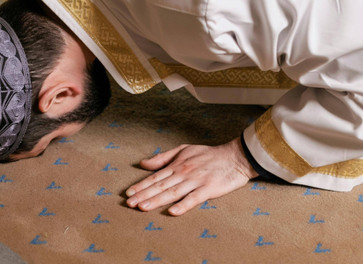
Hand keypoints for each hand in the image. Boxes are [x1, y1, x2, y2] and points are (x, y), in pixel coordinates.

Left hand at [125, 137, 257, 215]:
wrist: (234, 157)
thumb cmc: (208, 154)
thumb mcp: (183, 150)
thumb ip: (163, 158)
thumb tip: (143, 164)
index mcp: (177, 165)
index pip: (155, 177)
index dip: (141, 186)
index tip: (128, 194)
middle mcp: (184, 173)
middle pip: (160, 186)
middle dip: (143, 195)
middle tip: (130, 204)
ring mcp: (196, 181)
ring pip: (173, 192)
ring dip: (157, 200)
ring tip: (143, 207)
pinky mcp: (209, 189)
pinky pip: (194, 198)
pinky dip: (183, 205)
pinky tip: (173, 212)